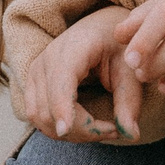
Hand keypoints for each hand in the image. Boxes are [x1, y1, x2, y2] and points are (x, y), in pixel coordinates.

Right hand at [18, 7, 142, 142]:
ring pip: (39, 116)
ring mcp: (36, 72)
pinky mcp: (33, 84)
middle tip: (113, 130)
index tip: (66, 130)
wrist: (101, 30)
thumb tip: (131, 135)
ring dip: (69, 133)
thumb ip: (130, 101)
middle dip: (80, 129)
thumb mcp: (130, 71)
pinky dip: (58, 128)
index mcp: (74, 48)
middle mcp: (47, 59)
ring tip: (100, 128)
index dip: (60, 107)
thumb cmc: (117, 48)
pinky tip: (84, 125)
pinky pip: (36, 115)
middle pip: (49, 107)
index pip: (60, 81)